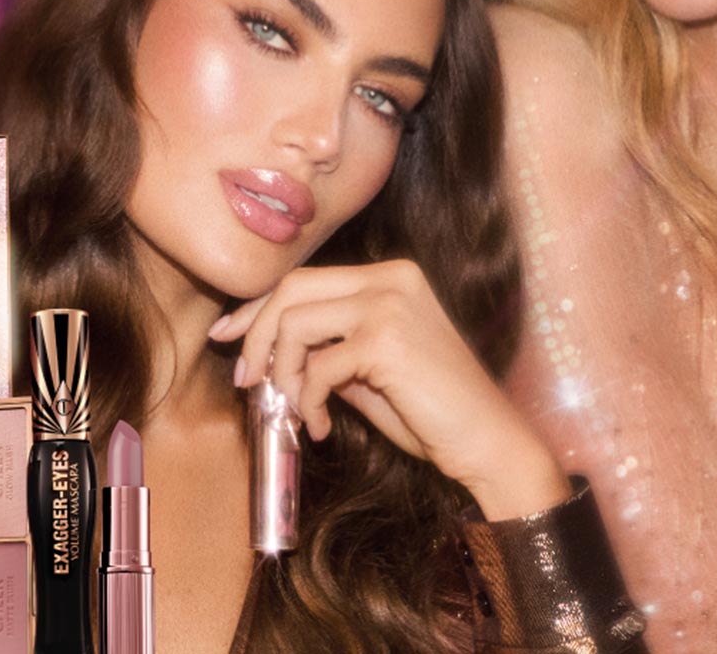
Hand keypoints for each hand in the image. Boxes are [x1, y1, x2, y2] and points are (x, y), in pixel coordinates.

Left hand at [208, 259, 569, 518]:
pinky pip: (318, 367)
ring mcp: (390, 303)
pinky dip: (307, 401)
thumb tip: (266, 353)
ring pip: (296, 323)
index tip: (228, 336)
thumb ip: (328, 349)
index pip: (305, 278)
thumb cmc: (432, 411)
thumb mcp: (370, 370)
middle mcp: (390, 277)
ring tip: (293, 410)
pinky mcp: (387, 339)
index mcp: (389, 275)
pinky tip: (321, 426)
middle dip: (256, 334)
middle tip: (246, 380)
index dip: (257, 307)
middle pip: (292, 288)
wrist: (488, 442)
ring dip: (281, 373)